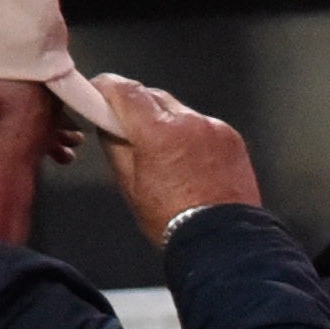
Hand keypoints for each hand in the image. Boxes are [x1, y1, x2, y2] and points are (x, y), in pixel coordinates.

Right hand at [87, 73, 266, 243]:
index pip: (125, 90)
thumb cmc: (174, 221)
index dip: (107, 86)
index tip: (98, 92)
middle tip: (127, 128)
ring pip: (179, 110)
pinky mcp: (232, 138)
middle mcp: (188, 122)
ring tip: (162, 153)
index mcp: (158, 132)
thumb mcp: (130, 186)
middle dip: (137, 107)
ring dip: (166, 122)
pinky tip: (189, 161)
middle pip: (153, 96)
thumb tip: (109, 127)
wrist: (222, 242)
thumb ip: (116, 147)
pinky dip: (191, 135)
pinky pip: (203, 125)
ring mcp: (214, 128)